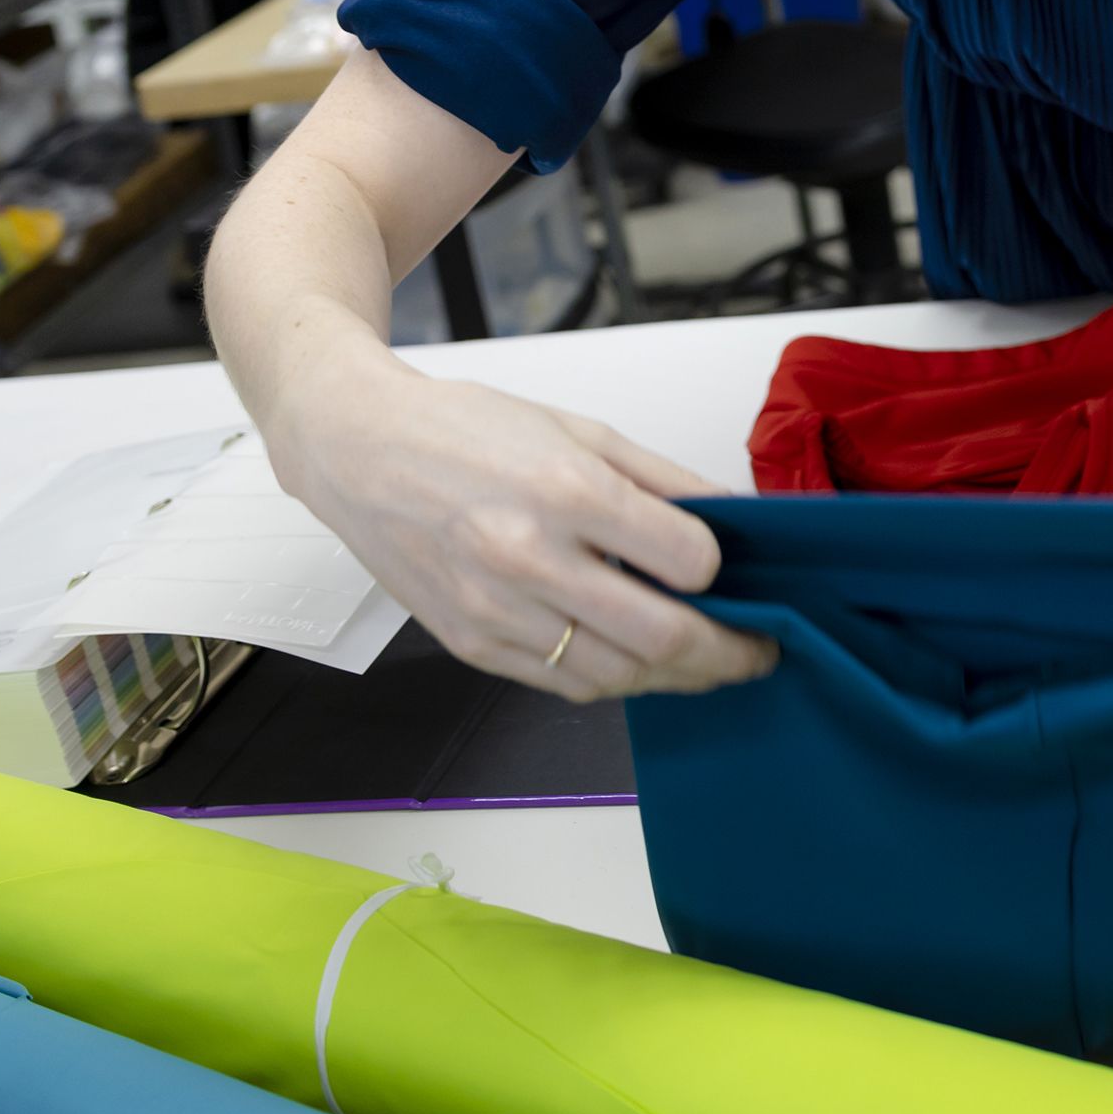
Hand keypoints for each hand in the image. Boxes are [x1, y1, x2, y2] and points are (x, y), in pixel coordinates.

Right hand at [258, 334, 776, 702]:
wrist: (358, 449)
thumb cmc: (463, 429)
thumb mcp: (579, 429)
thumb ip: (662, 480)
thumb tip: (729, 522)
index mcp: (566, 490)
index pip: (685, 559)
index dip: (720, 570)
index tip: (726, 570)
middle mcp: (528, 556)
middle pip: (661, 636)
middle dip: (726, 651)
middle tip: (754, 649)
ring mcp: (494, 609)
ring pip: (616, 676)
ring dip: (674, 677)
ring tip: (702, 660)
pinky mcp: (469, 643)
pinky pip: (562, 684)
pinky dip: (611, 680)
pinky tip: (634, 659)